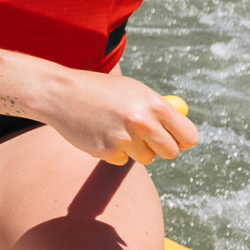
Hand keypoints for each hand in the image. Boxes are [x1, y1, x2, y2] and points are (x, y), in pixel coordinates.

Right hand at [40, 70, 197, 166]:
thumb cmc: (101, 90)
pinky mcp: (107, 152)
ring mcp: (125, 139)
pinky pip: (122, 160)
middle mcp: (142, 122)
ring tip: (117, 129)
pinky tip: (100, 133)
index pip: (188, 135)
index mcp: (154, 104)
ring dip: (136, 149)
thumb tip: (184, 134)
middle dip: (161, 147)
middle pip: (171, 151)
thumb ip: (158, 110)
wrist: (62, 93)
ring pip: (146, 158)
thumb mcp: (134, 91)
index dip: (183, 139)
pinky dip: (114, 151)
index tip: (178, 140)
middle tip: (148, 138)